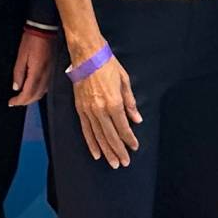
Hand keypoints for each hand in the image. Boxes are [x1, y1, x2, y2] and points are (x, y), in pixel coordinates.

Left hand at [8, 30, 54, 107]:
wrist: (44, 30)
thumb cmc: (31, 40)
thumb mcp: (21, 56)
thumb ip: (18, 73)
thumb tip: (16, 87)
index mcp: (37, 73)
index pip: (28, 93)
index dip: (19, 101)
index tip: (11, 102)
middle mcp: (46, 75)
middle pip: (36, 95)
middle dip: (25, 101)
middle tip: (15, 102)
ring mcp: (50, 73)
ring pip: (42, 92)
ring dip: (32, 98)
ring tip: (22, 98)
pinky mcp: (52, 69)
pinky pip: (46, 86)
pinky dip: (38, 92)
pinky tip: (33, 90)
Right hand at [72, 54, 141, 168]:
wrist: (87, 54)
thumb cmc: (108, 64)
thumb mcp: (124, 81)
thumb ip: (130, 102)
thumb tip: (137, 119)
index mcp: (114, 102)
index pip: (123, 127)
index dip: (129, 139)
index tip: (134, 147)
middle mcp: (101, 109)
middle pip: (111, 136)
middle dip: (118, 150)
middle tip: (123, 162)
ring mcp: (89, 110)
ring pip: (98, 136)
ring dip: (106, 151)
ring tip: (112, 162)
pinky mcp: (80, 108)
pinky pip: (86, 129)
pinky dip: (91, 143)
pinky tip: (96, 153)